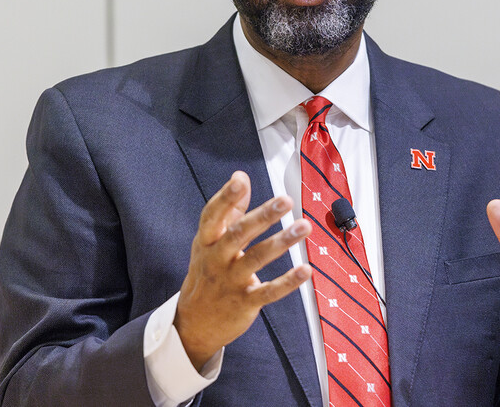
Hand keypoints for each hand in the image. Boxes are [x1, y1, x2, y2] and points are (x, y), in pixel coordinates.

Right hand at [175, 171, 312, 368]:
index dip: (226, 198)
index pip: (213, 216)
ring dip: (281, 242)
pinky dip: (288, 282)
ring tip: (305, 227)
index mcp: (206, 241)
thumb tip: (241, 175)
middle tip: (286, 200)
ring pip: (256, 259)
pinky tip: (306, 270)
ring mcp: (230, 282)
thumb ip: (228, 210)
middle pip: (238, 234)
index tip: (240, 181)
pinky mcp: (245, 303)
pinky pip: (268, 291)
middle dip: (262, 216)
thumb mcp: (209, 241)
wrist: (194, 323)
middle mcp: (216, 259)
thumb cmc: (207, 272)